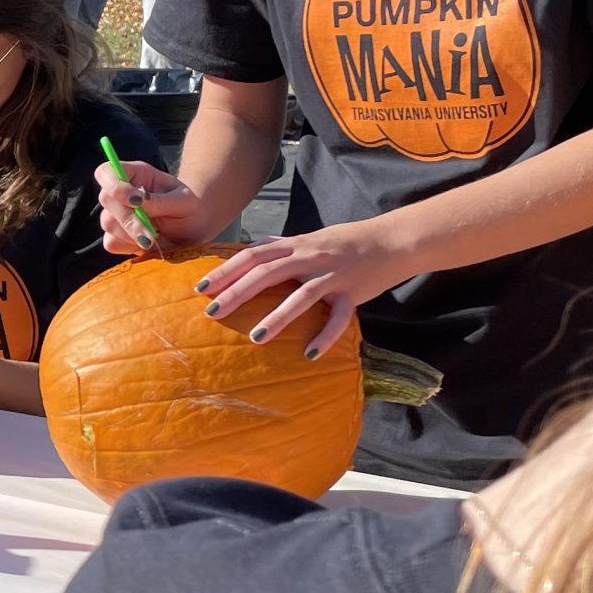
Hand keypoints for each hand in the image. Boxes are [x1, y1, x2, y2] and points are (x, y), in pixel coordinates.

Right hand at [95, 157, 210, 252]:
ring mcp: (117, 215)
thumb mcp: (183, 201)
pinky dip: (128, 246)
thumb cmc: (191, 209)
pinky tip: (146, 244)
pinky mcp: (118, 236)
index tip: (134, 200)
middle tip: (150, 234)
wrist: (194, 231)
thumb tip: (137, 201)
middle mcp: (122, 192)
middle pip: (106, 199)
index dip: (113, 184)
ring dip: (130, 235)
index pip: (107, 171)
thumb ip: (160, 201)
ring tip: (153, 239)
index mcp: (136, 175)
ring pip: (108, 223)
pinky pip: (111, 242)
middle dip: (128, 218)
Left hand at [190, 218, 417, 359]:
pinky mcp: (353, 293)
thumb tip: (249, 249)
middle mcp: (310, 257)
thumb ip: (280, 246)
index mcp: (295, 245)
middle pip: (267, 272)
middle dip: (237, 292)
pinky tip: (309, 354)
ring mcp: (332, 275)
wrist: (391, 239)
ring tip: (255, 338)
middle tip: (212, 312)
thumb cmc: (345, 242)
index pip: (252, 255)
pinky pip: (339, 318)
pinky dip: (325, 336)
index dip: (225, 270)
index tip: (201, 287)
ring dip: (278, 317)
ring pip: (302, 295)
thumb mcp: (309, 238)